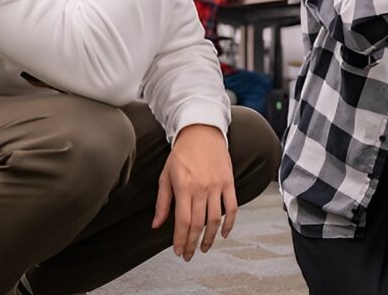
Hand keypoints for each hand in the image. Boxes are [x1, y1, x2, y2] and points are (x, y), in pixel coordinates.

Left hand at [152, 124, 236, 261]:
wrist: (202, 133)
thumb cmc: (181, 154)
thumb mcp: (166, 176)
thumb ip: (162, 202)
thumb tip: (156, 225)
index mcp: (184, 187)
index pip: (182, 221)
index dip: (180, 240)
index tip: (178, 251)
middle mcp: (201, 188)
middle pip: (198, 224)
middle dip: (192, 243)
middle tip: (188, 255)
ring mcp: (217, 186)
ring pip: (215, 220)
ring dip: (210, 238)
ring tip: (204, 248)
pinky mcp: (229, 182)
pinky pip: (232, 207)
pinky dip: (229, 223)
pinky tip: (224, 233)